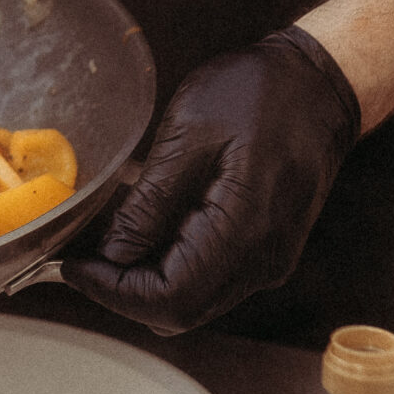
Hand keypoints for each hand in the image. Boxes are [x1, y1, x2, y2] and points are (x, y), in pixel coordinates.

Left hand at [62, 27, 359, 333]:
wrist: (320, 84)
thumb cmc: (259, 94)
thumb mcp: (190, 133)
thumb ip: (150, 201)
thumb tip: (111, 253)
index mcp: (245, 231)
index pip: (169, 299)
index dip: (112, 291)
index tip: (72, 264)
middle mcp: (262, 262)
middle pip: (178, 310)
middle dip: (121, 289)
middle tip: (81, 250)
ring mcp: (267, 260)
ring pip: (191, 298)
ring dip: (142, 277)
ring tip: (106, 233)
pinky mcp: (264, 250)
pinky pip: (208, 277)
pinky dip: (168, 263)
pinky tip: (143, 225)